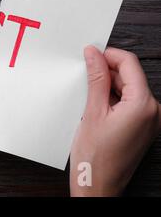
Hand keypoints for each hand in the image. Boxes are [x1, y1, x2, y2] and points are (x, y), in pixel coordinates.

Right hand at [70, 46, 159, 195]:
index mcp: (144, 105)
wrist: (98, 184)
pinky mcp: (143, 126)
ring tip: (87, 95)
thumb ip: (96, 78)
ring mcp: (150, 120)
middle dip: (106, 70)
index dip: (108, 54)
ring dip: (108, 85)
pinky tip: (95, 105)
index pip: (129, 63)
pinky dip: (113, 98)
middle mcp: (153, 111)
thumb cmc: (95, 157)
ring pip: (128, 88)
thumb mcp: (92, 111)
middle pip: (130, 75)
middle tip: (83, 73)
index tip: (90, 53)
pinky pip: (129, 102)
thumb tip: (94, 54)